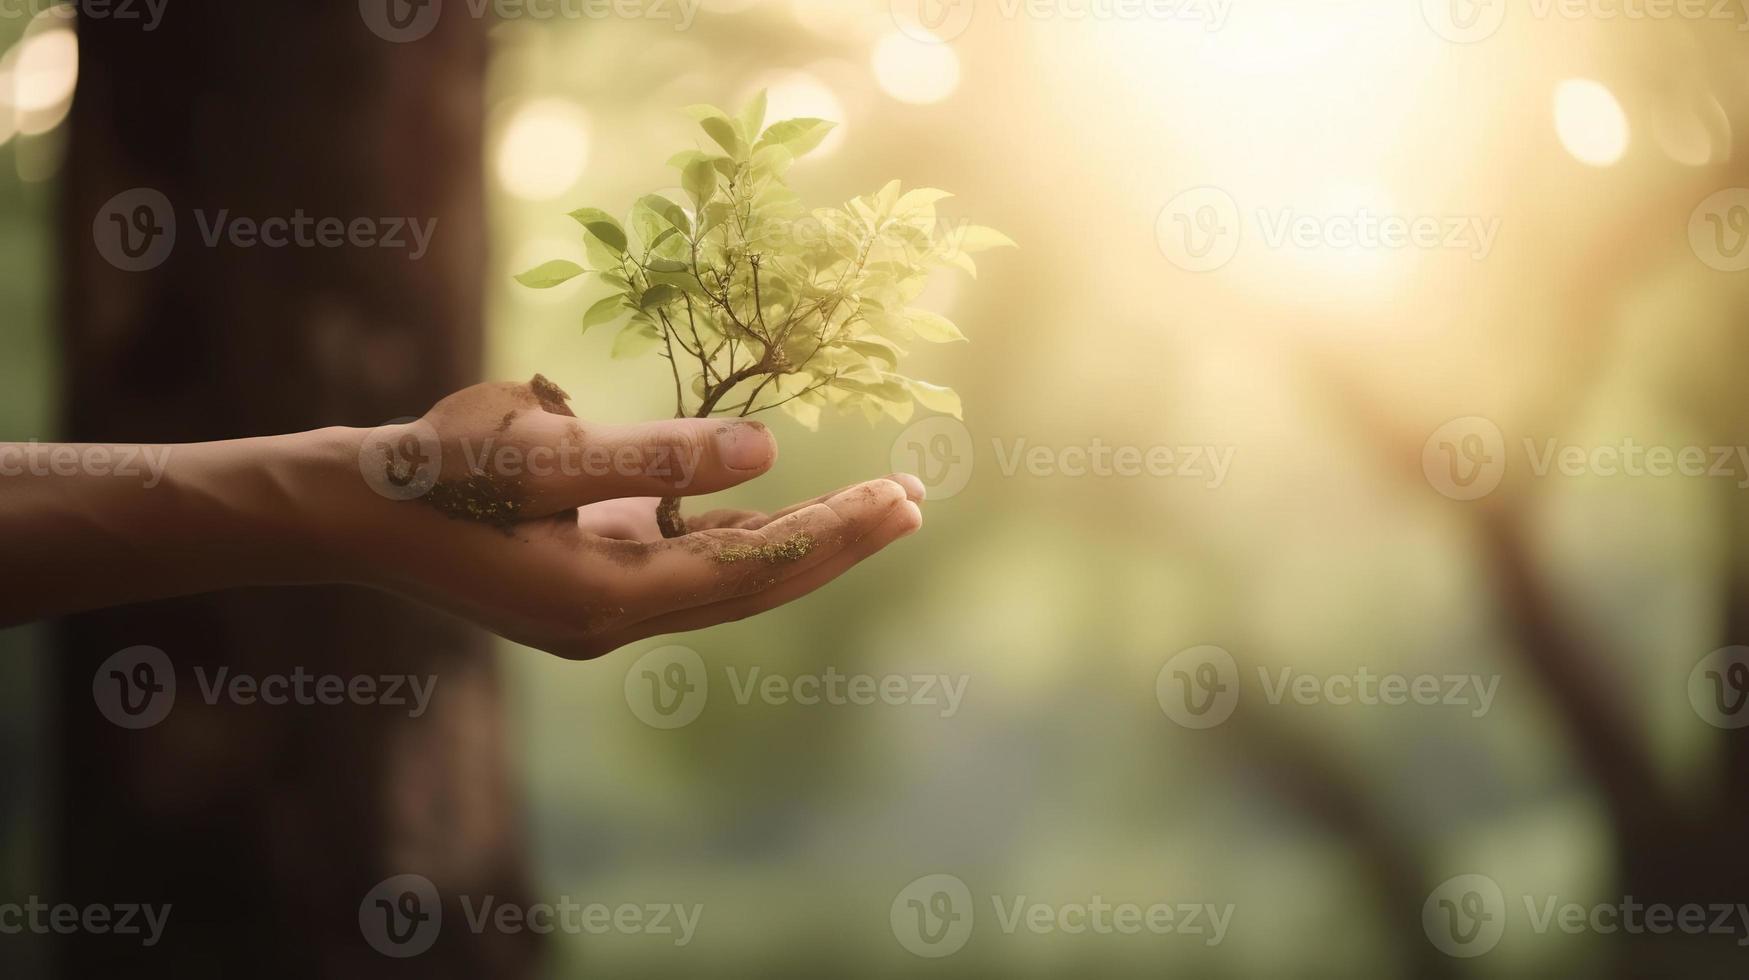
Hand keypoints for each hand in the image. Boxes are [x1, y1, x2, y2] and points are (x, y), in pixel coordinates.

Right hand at [310, 376, 924, 659]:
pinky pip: (681, 566)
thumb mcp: (539, 453)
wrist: (343, 512)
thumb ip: (652, 454)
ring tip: (869, 507)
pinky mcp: (580, 587)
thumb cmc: (429, 472)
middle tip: (915, 502)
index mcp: (606, 598)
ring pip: (722, 579)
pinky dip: (731, 537)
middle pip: (752, 585)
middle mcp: (612, 622)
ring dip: (792, 540)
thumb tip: (768, 450)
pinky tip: (766, 508)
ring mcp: (597, 612)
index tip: (902, 498)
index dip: (831, 533)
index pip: (751, 568)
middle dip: (834, 543)